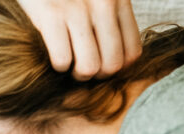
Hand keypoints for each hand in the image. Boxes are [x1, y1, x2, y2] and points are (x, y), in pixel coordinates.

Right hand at [17, 0, 142, 79]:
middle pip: (112, 64)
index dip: (115, 68)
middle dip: (95, 75)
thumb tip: (113, 60)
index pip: (132, 52)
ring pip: (89, 66)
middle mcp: (104, 4)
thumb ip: (109, 17)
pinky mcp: (51, 15)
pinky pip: (62, 59)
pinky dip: (57, 65)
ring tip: (68, 65)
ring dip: (76, 74)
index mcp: (118, 0)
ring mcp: (78, 10)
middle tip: (81, 68)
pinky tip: (53, 54)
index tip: (99, 64)